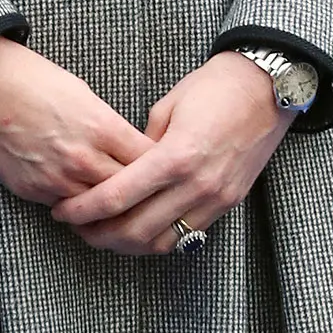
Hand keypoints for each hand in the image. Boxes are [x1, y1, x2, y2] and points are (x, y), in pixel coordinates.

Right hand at [0, 35, 148, 206]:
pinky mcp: (30, 190)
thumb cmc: (29, 77)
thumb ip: (107, 126)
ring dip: (108, 210)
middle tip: (149, 199)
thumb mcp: (81, 93)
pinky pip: (64, 208)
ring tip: (119, 210)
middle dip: (140, 196)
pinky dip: (76, 208)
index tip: (165, 170)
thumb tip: (125, 149)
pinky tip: (82, 205)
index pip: (151, 162)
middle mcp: (83, 158)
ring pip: (98, 209)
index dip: (161, 168)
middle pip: (130, 193)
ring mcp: (55, 178)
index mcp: (102, 127)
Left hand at [51, 52, 292, 257]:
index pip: (117, 197)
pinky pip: (187, 237)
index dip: (83, 210)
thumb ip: (140, 146)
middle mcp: (196, 184)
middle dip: (98, 235)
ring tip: (104, 233)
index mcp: (175, 156)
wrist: (269, 87)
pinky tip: (138, 231)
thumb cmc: (214, 87)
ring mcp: (215, 198)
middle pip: (134, 230)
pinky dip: (157, 240)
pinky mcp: (228, 203)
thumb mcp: (167, 108)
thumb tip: (118, 170)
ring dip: (126, 245)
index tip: (63, 211)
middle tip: (77, 227)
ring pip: (161, 243)